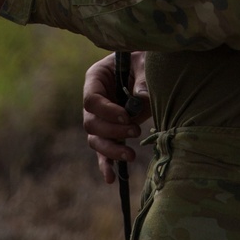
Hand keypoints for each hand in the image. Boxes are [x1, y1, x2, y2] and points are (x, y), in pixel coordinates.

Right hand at [83, 52, 151, 184]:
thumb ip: (142, 79)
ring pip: (95, 140)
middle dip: (112, 131)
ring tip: (131, 155)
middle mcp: (93, 100)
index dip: (107, 111)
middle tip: (135, 130)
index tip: (127, 116)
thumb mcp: (145, 63)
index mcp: (96, 78)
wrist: (148, 69)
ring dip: (111, 150)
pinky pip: (102, 151)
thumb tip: (140, 99)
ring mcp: (99, 118)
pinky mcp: (109, 132)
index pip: (91, 100)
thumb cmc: (144, 60)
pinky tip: (111, 179)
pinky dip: (106, 165)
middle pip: (91, 123)